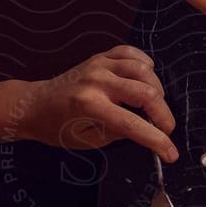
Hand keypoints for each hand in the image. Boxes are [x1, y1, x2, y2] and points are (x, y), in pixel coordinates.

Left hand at [13, 46, 177, 159]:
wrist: (34, 104)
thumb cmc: (58, 127)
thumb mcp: (88, 140)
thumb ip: (119, 133)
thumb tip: (147, 128)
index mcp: (90, 106)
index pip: (134, 124)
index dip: (157, 141)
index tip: (171, 154)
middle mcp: (96, 81)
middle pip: (147, 93)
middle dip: (164, 116)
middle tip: (164, 128)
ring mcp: (99, 65)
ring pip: (144, 70)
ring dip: (157, 90)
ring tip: (153, 105)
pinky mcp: (100, 57)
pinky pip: (131, 53)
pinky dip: (145, 64)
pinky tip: (145, 78)